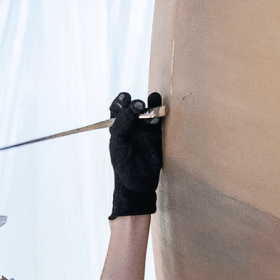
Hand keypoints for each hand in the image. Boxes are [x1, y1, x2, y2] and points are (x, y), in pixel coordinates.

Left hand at [108, 90, 162, 217]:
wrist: (139, 182)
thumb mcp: (118, 144)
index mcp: (118, 126)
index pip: (118, 108)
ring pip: (148, 113)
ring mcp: (145, 130)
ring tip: (153, 104)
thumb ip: (122, 124)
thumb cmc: (124, 164)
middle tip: (139, 106)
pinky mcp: (158, 136)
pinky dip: (161, 115)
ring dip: (151, 106)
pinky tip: (161, 113)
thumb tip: (133, 107)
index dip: (121, 100)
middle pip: (134, 108)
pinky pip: (160, 123)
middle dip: (136, 104)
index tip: (125, 97)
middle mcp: (131, 126)